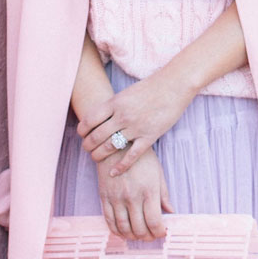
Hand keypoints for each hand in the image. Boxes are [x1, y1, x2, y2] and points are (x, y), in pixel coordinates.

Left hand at [78, 67, 194, 174]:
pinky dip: (121, 166)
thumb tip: (100, 117)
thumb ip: (114, 106)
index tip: (82, 135)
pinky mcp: (149, 136)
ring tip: (96, 157)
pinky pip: (132, 156)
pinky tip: (114, 172)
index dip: (82, 130)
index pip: (89, 120)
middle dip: (88, 145)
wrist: (175, 86)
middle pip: (97, 136)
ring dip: (99, 155)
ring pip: (110, 147)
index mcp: (115, 103)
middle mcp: (122, 116)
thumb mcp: (127, 93)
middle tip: (87, 148)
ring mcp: (136, 127)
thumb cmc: (151, 87)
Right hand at [96, 146, 172, 240]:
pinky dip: (116, 231)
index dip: (159, 232)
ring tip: (138, 236)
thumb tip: (170, 211)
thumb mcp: (158, 173)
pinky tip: (123, 232)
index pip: (154, 222)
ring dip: (132, 236)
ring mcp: (117, 198)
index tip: (162, 233)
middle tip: (151, 236)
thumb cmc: (141, 158)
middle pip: (139, 228)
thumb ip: (163, 194)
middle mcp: (132, 197)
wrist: (117, 144)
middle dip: (147, 237)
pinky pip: (109, 220)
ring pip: (124, 228)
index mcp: (149, 191)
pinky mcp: (104, 197)